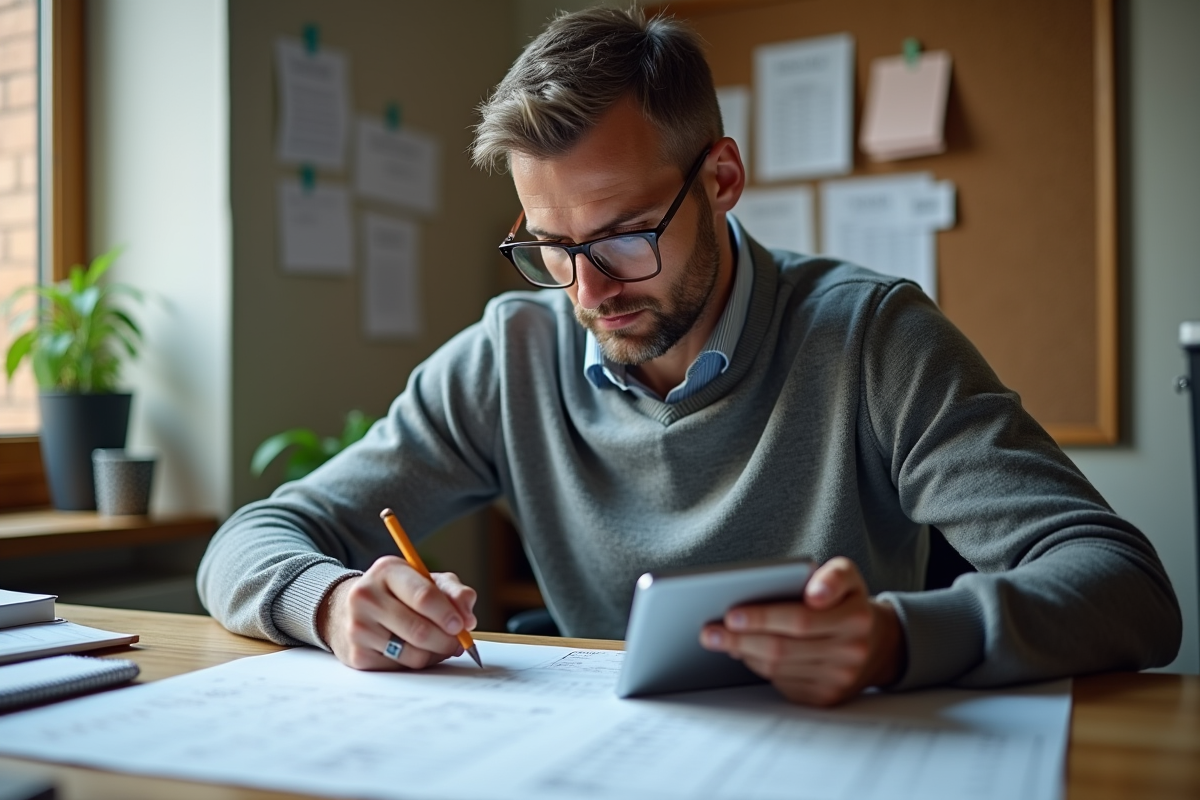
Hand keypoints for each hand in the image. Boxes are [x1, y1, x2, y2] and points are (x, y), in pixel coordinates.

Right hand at [317, 555, 477, 670]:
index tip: (463, 625)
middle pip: (420, 630)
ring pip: (413, 654)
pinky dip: (417, 663)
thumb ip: (453, 592)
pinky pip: (401, 668)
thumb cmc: (396, 593)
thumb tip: (468, 616)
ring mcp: (358, 627)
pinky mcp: (357, 655)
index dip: (448, 614)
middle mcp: (366, 596)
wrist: (347, 610)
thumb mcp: (425, 581)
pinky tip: (417, 650)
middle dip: (447, 640)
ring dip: (435, 654)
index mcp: (387, 570)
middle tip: (459, 642)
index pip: (424, 596)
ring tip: (439, 645)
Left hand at [699, 557, 905, 705]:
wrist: (875, 644)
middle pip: (783, 648)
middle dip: (740, 639)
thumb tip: (814, 594)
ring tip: (718, 639)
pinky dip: (757, 667)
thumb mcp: (847, 576)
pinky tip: (743, 651)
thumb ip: (832, 576)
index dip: (763, 617)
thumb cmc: (846, 602)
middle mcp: (851, 652)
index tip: (731, 613)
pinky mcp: (825, 698)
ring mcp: (839, 679)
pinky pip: (782, 683)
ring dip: (743, 653)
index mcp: (856, 617)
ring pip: (778, 668)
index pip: (801, 619)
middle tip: (709, 631)